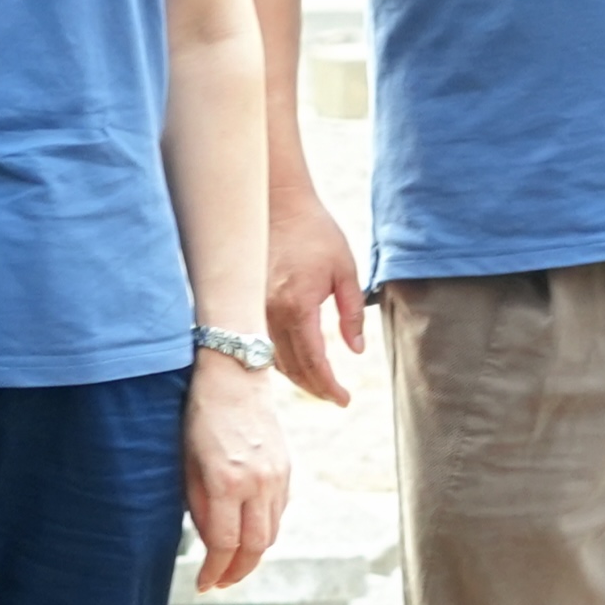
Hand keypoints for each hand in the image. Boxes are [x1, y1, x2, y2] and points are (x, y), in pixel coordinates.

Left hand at [182, 359, 291, 593]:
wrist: (235, 376)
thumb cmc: (199, 416)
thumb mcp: (188, 461)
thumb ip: (200, 505)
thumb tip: (210, 543)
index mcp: (227, 482)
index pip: (225, 544)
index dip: (214, 571)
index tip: (203, 584)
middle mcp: (258, 483)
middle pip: (255, 547)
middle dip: (237, 572)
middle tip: (219, 582)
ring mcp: (277, 476)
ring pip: (271, 533)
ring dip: (253, 554)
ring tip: (232, 564)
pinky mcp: (286, 469)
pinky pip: (279, 511)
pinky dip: (264, 529)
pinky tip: (247, 531)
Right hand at [263, 191, 367, 408]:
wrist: (278, 204)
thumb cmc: (316, 233)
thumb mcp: (346, 271)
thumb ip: (352, 313)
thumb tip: (356, 350)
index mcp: (298, 306)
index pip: (314, 362)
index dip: (329, 386)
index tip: (344, 400)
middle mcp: (270, 312)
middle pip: (292, 367)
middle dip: (315, 387)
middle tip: (336, 397)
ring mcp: (254, 307)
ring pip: (273, 359)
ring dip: (297, 376)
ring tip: (319, 384)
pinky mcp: (248, 301)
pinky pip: (262, 342)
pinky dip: (280, 359)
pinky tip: (296, 361)